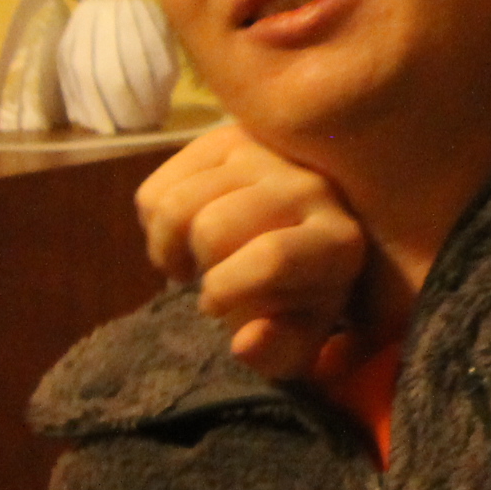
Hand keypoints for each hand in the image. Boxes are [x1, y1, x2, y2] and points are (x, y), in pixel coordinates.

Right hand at [136, 123, 367, 379]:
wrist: (305, 240)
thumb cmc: (299, 298)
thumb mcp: (297, 340)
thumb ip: (278, 352)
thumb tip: (246, 339)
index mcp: (337, 243)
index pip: (270, 258)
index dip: (226, 291)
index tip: (217, 306)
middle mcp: (310, 187)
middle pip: (212, 227)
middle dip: (199, 264)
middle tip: (209, 276)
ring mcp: (269, 154)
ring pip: (179, 203)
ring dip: (169, 243)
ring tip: (191, 258)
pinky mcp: (228, 137)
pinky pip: (158, 187)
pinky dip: (153, 220)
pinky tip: (183, 232)